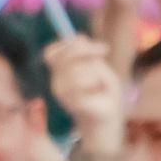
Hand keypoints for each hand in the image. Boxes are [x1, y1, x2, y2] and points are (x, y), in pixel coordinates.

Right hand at [45, 34, 124, 155]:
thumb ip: (88, 55)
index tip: (89, 42)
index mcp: (61, 74)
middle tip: (104, 50)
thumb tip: (79, 36)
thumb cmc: (104, 97)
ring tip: (101, 81)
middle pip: (63, 57)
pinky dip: (96, 82)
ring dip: (93, 70)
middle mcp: (58, 83)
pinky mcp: (75, 105)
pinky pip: (83, 84)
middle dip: (85, 50)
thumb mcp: (100, 71)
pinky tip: (100, 91)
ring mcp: (64, 96)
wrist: (108, 124)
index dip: (66, 44)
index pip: (51, 53)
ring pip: (74, 71)